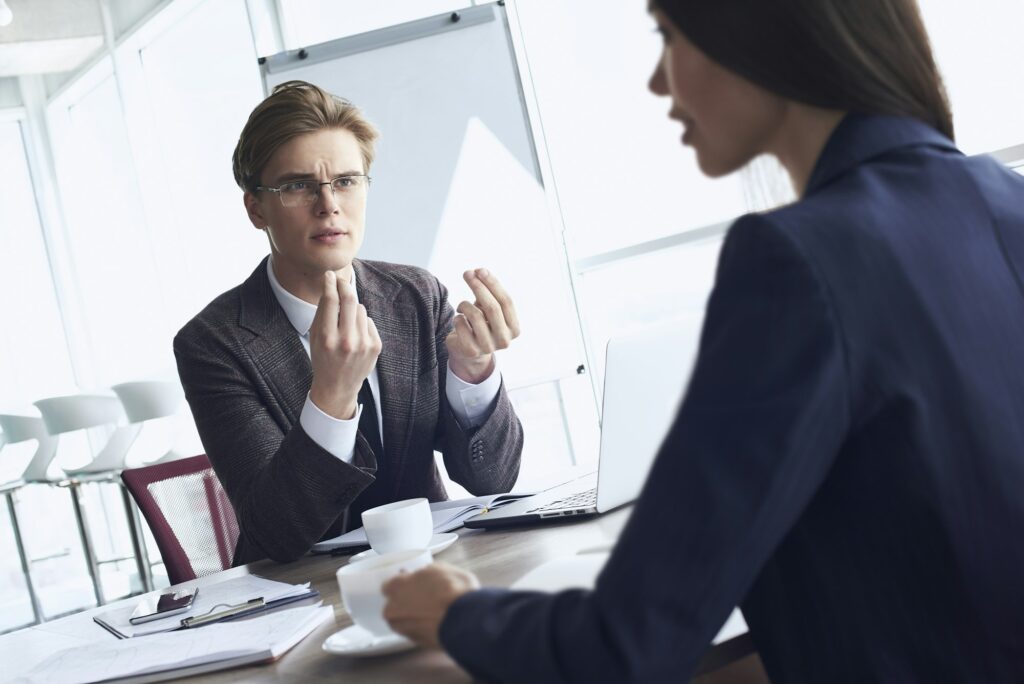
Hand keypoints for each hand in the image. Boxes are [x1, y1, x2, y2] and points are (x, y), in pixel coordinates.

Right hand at [308, 270, 381, 418]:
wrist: (337, 386)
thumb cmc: (323, 358)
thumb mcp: (315, 336)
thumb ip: (322, 312)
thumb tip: (330, 285)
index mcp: (327, 338)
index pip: (331, 301)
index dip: (330, 284)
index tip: (330, 276)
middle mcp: (346, 341)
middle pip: (350, 300)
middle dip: (345, 286)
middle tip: (341, 281)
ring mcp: (363, 344)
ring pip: (361, 309)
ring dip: (353, 309)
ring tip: (345, 323)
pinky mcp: (375, 346)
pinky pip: (369, 321)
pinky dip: (362, 323)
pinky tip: (355, 335)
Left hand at [382, 562, 479, 648]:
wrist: (465, 620)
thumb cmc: (452, 590)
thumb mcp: (441, 568)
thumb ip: (425, 572)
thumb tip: (426, 574)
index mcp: (396, 587)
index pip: (388, 585)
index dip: (402, 583)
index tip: (412, 582)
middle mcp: (393, 610)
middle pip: (394, 605)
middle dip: (406, 601)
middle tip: (425, 597)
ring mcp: (403, 629)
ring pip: (404, 621)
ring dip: (414, 617)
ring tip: (434, 611)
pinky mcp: (416, 643)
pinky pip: (416, 632)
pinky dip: (423, 628)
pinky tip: (437, 622)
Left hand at [446, 268, 520, 382]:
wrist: (469, 352)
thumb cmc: (481, 324)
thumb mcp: (488, 309)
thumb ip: (487, 292)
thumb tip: (477, 272)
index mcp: (514, 328)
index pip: (506, 301)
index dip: (493, 284)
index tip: (480, 270)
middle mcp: (505, 340)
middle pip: (492, 307)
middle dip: (478, 287)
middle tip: (467, 274)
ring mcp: (488, 347)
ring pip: (475, 315)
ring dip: (464, 304)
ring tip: (462, 306)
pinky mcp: (471, 351)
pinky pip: (461, 324)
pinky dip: (457, 317)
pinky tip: (459, 321)